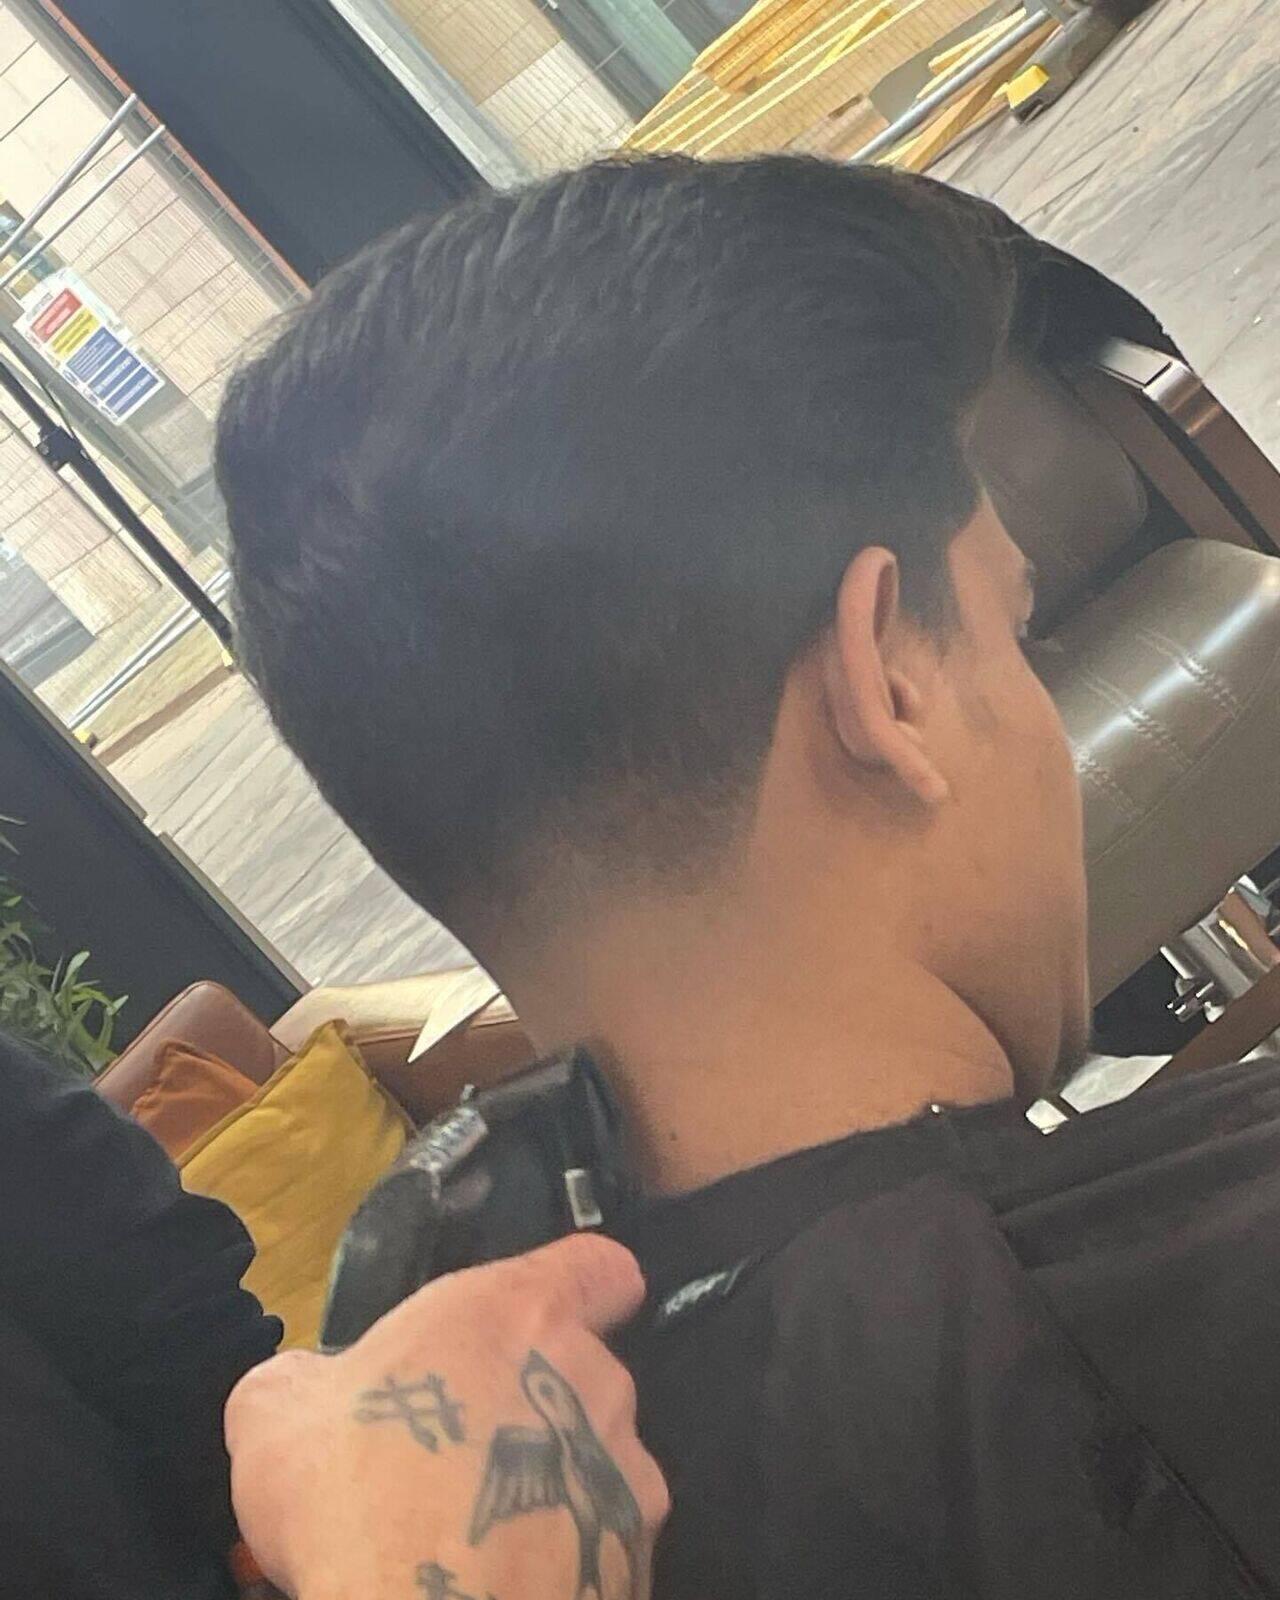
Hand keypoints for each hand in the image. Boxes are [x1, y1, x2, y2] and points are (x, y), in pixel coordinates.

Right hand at [225, 1235, 668, 1599]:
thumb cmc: (353, 1496)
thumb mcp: (275, 1414)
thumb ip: (309, 1380)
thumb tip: (310, 1391)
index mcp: (517, 1313)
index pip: (599, 1267)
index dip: (581, 1288)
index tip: (543, 1322)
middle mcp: (593, 1379)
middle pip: (586, 1375)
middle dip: (534, 1411)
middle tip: (460, 1461)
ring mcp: (626, 1475)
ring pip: (598, 1465)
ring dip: (555, 1490)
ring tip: (476, 1537)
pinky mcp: (637, 1563)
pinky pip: (603, 1546)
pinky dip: (564, 1560)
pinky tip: (500, 1583)